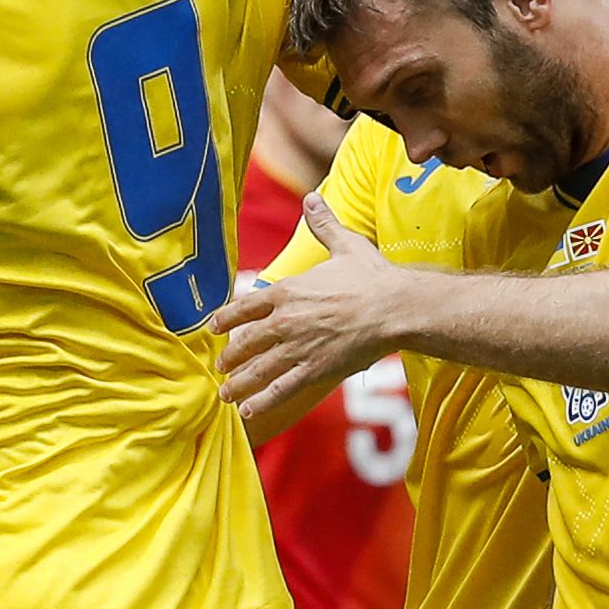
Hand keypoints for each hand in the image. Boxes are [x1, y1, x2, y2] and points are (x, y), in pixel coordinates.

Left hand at [214, 194, 406, 418]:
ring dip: (239, 383)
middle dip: (230, 356)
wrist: (395, 307)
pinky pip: (282, 389)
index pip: (246, 306)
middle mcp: (285, 321)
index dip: (226, 318)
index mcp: (288, 290)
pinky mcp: (315, 370)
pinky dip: (262, 401)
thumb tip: (313, 197)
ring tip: (225, 393)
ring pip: (259, 369)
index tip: (213, 327)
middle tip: (220, 365)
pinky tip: (248, 410)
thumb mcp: (344, 245)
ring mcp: (298, 347)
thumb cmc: (372, 276)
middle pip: (247, 342)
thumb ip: (323, 225)